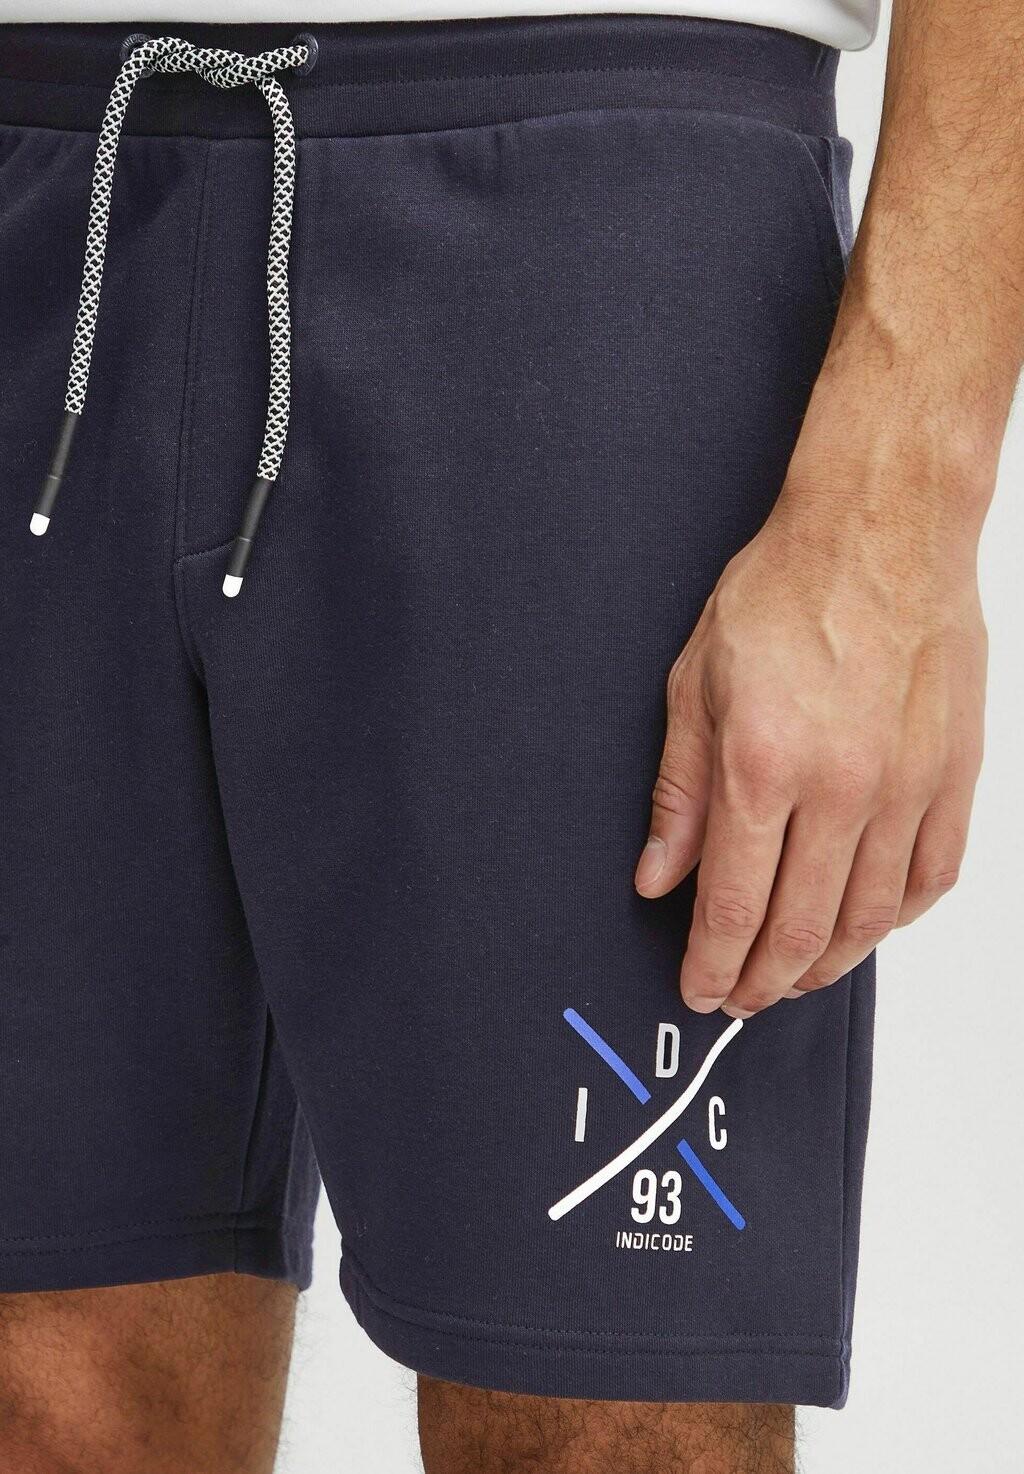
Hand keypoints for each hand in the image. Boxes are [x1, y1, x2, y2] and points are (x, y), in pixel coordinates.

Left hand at [634, 397, 987, 1018]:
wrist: (880, 532)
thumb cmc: (784, 593)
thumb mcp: (695, 684)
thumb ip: (678, 792)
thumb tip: (657, 874)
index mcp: (762, 767)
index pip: (732, 905)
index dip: (712, 964)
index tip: (700, 989)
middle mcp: (841, 790)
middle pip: (801, 930)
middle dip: (763, 981)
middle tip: (742, 998)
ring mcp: (907, 788)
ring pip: (869, 920)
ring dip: (826, 965)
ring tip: (794, 976)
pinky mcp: (954, 776)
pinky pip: (931, 878)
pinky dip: (895, 920)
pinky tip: (866, 927)